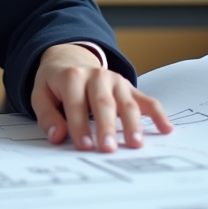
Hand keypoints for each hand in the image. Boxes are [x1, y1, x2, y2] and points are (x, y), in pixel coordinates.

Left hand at [30, 43, 172, 152]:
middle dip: (106, 126)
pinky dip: (158, 114)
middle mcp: (97, 76)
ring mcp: (116, 81)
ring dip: (132, 124)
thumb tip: (57, 136)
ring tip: (135, 144)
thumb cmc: (55, 84)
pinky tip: (166, 129)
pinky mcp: (129, 88)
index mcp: (72, 76)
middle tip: (109, 148)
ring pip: (127, 103)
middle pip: (103, 103)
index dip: (79, 125)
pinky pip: (147, 100)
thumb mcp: (41, 94)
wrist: (70, 60)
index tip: (84, 146)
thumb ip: (47, 115)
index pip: (76, 104)